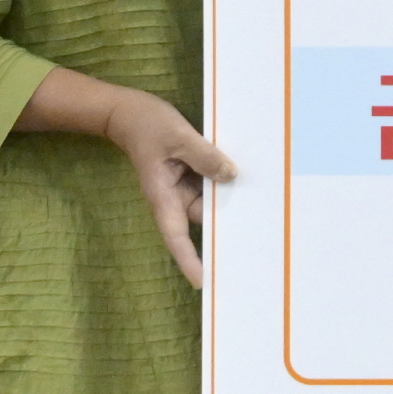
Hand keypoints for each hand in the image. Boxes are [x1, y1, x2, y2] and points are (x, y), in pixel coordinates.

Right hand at [17, 68, 236, 287]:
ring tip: (263, 212)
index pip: (176, 236)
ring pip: (209, 202)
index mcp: (163, 196)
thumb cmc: (148, 125)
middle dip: (223, 230)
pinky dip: (224, 186)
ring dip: (229, 203)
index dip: (189, 260)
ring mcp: (182, 187)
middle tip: (255, 246)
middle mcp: (173, 197)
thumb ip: (205, 156)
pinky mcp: (189, 175)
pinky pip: (210, 185)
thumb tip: (231, 176)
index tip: (203, 282)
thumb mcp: (178, 137)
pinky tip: (248, 182)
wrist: (129, 112)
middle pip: (201, 220)